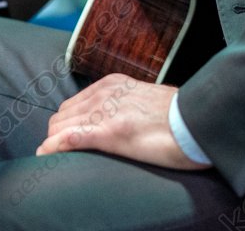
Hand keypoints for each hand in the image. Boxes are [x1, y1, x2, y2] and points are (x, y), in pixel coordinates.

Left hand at [37, 76, 201, 169]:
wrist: (198, 122)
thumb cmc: (180, 117)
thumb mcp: (146, 99)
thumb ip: (129, 102)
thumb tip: (124, 117)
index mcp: (113, 84)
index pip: (74, 105)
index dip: (66, 126)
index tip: (66, 141)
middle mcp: (105, 93)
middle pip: (62, 116)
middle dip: (56, 135)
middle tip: (59, 154)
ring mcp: (105, 111)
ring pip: (60, 127)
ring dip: (53, 143)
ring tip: (52, 158)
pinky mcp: (109, 132)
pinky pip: (69, 139)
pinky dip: (53, 148)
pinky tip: (46, 155)